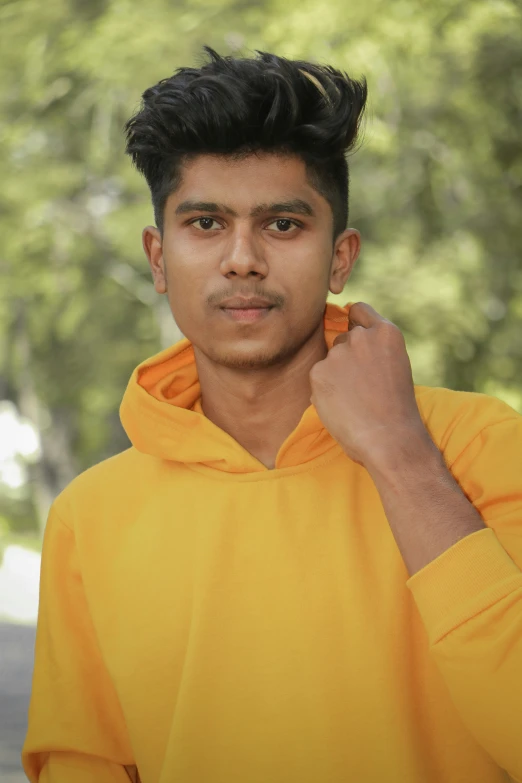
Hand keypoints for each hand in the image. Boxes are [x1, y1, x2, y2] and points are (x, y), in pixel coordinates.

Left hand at [309, 302, 429, 466]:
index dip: (354, 323)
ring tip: (354, 400)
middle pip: (342, 339)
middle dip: (347, 358)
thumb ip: (374, 349)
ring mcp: (338, 353)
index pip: (359, 310)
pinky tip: (341, 406)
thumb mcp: (396, 365)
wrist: (390, 439)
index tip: (353, 335)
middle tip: (362, 387)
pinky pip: (318, 378)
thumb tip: (347, 340)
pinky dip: (325, 391)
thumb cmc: (397, 409)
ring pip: (330, 360)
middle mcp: (361, 337)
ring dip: (336, 375)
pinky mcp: (319, 372)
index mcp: (386, 332)